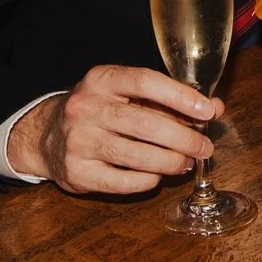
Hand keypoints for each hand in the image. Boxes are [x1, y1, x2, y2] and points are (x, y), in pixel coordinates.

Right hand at [7, 64, 218, 193]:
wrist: (46, 137)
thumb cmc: (99, 112)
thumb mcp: (128, 95)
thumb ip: (169, 100)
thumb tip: (215, 108)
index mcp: (101, 79)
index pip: (146, 81)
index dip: (180, 96)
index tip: (208, 110)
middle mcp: (85, 107)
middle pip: (144, 123)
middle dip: (183, 138)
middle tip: (205, 147)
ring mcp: (78, 140)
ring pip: (135, 155)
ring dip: (170, 162)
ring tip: (186, 163)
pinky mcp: (77, 172)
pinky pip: (122, 181)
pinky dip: (147, 181)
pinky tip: (158, 176)